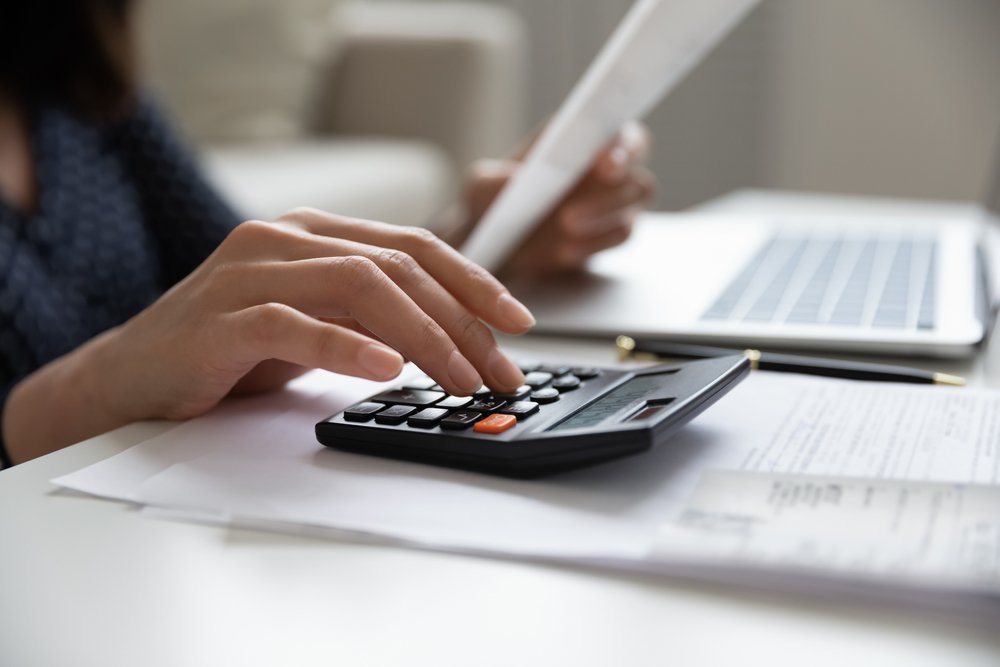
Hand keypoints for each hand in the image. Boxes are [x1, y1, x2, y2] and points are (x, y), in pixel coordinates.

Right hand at [94, 209, 534, 422]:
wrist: (133, 375)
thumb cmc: (232, 349)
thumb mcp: (318, 321)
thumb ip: (372, 315)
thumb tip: (454, 338)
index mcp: (316, 232)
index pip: (413, 245)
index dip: (473, 281)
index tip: (517, 321)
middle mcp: (285, 237)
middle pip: (397, 266)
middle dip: (461, 321)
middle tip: (498, 370)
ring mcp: (250, 272)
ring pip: (359, 286)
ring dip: (423, 336)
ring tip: (460, 378)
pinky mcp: (221, 318)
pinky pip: (296, 325)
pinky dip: (348, 348)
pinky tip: (388, 372)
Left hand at [464, 121, 655, 276]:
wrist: (495, 246)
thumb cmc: (490, 203)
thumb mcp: (479, 188)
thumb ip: (492, 180)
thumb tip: (515, 180)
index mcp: (580, 139)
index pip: (620, 133)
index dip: (622, 146)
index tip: (604, 163)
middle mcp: (604, 167)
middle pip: (636, 175)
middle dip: (613, 194)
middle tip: (570, 215)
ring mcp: (611, 202)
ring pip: (632, 209)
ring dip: (603, 221)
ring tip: (564, 230)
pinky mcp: (608, 234)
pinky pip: (618, 236)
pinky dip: (595, 245)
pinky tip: (566, 252)